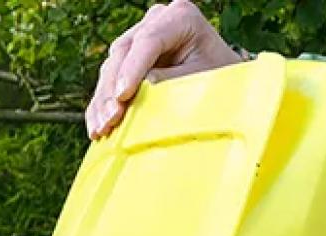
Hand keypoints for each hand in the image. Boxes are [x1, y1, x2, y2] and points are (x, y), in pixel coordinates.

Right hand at [85, 0, 244, 139]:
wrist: (229, 78)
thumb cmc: (224, 77)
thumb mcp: (206, 78)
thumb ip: (175, 80)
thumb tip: (139, 90)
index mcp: (181, 16)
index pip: (149, 40)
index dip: (133, 69)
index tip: (123, 96)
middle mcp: (156, 19)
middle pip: (124, 52)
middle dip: (113, 88)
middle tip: (111, 119)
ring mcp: (140, 34)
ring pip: (112, 65)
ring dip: (103, 99)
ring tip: (100, 128)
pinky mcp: (130, 55)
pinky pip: (110, 77)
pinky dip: (102, 103)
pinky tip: (96, 125)